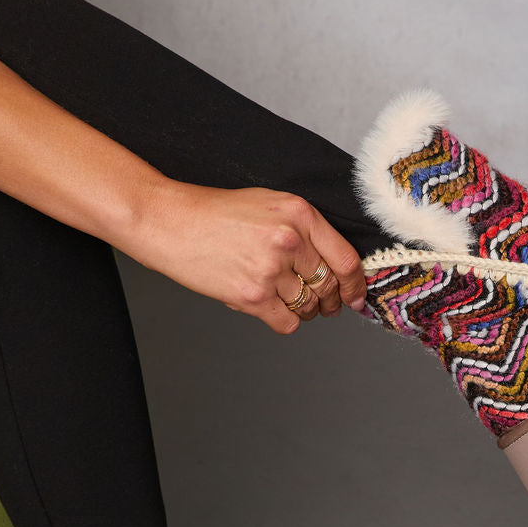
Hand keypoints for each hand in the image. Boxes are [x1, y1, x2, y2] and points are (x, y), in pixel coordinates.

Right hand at [126, 179, 368, 334]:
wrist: (171, 222)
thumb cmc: (216, 213)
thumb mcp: (269, 204)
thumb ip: (304, 229)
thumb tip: (334, 265)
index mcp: (300, 214)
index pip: (346, 259)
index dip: (356, 284)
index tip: (356, 295)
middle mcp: (290, 241)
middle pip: (328, 286)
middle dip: (330, 301)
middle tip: (325, 305)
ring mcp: (271, 269)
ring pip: (308, 307)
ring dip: (304, 310)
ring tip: (285, 299)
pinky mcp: (252, 295)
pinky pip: (287, 322)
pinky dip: (285, 321)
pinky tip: (272, 309)